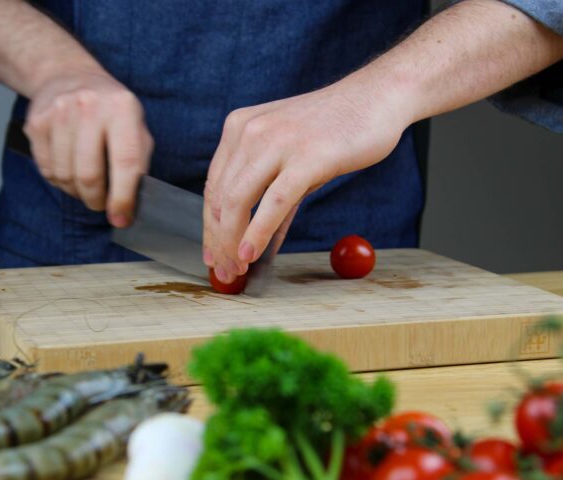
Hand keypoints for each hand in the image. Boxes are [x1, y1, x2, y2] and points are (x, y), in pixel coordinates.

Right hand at [24, 70, 152, 226]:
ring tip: (87, 187)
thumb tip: (131, 205)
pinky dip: (60, 182)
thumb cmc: (112, 111)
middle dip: (97, 200)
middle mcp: (90, 108)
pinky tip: (70, 172)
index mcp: (123, 109)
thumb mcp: (137, 128)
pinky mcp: (36, 123)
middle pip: (89, 175)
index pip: (126, 163)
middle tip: (102, 205)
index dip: (123, 197)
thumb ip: (139, 163)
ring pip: (65, 176)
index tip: (121, 218)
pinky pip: (47, 170)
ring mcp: (59, 113)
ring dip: (77, 193)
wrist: (70, 77)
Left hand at [203, 75, 412, 282]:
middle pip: (220, 199)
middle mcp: (250, 132)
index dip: (210, 227)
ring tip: (236, 269)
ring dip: (232, 243)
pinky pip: (274, 203)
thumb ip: (270, 197)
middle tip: (224, 271)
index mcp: (239, 128)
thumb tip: (255, 243)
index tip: (211, 254)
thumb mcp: (290, 158)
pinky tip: (251, 255)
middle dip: (218, 242)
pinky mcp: (305, 157)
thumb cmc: (334, 130)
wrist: (377, 98)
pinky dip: (258, 232)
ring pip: (238, 201)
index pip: (213, 188)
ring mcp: (277, 142)